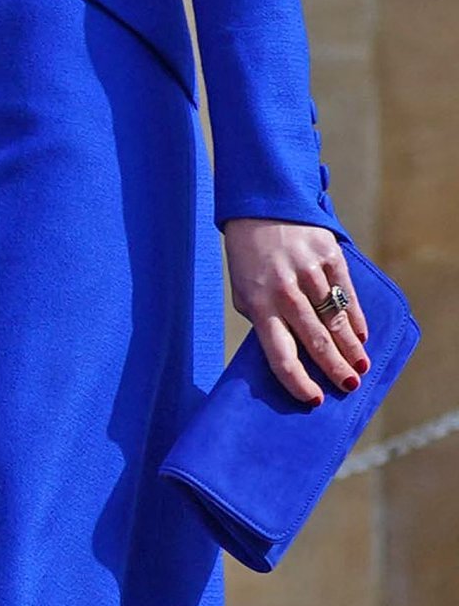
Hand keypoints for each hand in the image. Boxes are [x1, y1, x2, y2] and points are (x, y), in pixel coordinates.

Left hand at [223, 219, 369, 404]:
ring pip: (335, 320)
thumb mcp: (244, 289)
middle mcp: (284, 290)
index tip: (314, 400)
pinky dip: (356, 317)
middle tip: (349, 387)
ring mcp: (308, 271)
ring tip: (360, 366)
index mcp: (258, 303)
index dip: (298, 382)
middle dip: (335, 370)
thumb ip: (263, 319)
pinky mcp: (328, 254)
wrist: (260, 204)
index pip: (280, 354)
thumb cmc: (249, 256)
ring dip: (351, 347)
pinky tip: (362, 334)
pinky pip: (346, 293)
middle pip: (315, 341)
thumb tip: (290, 354)